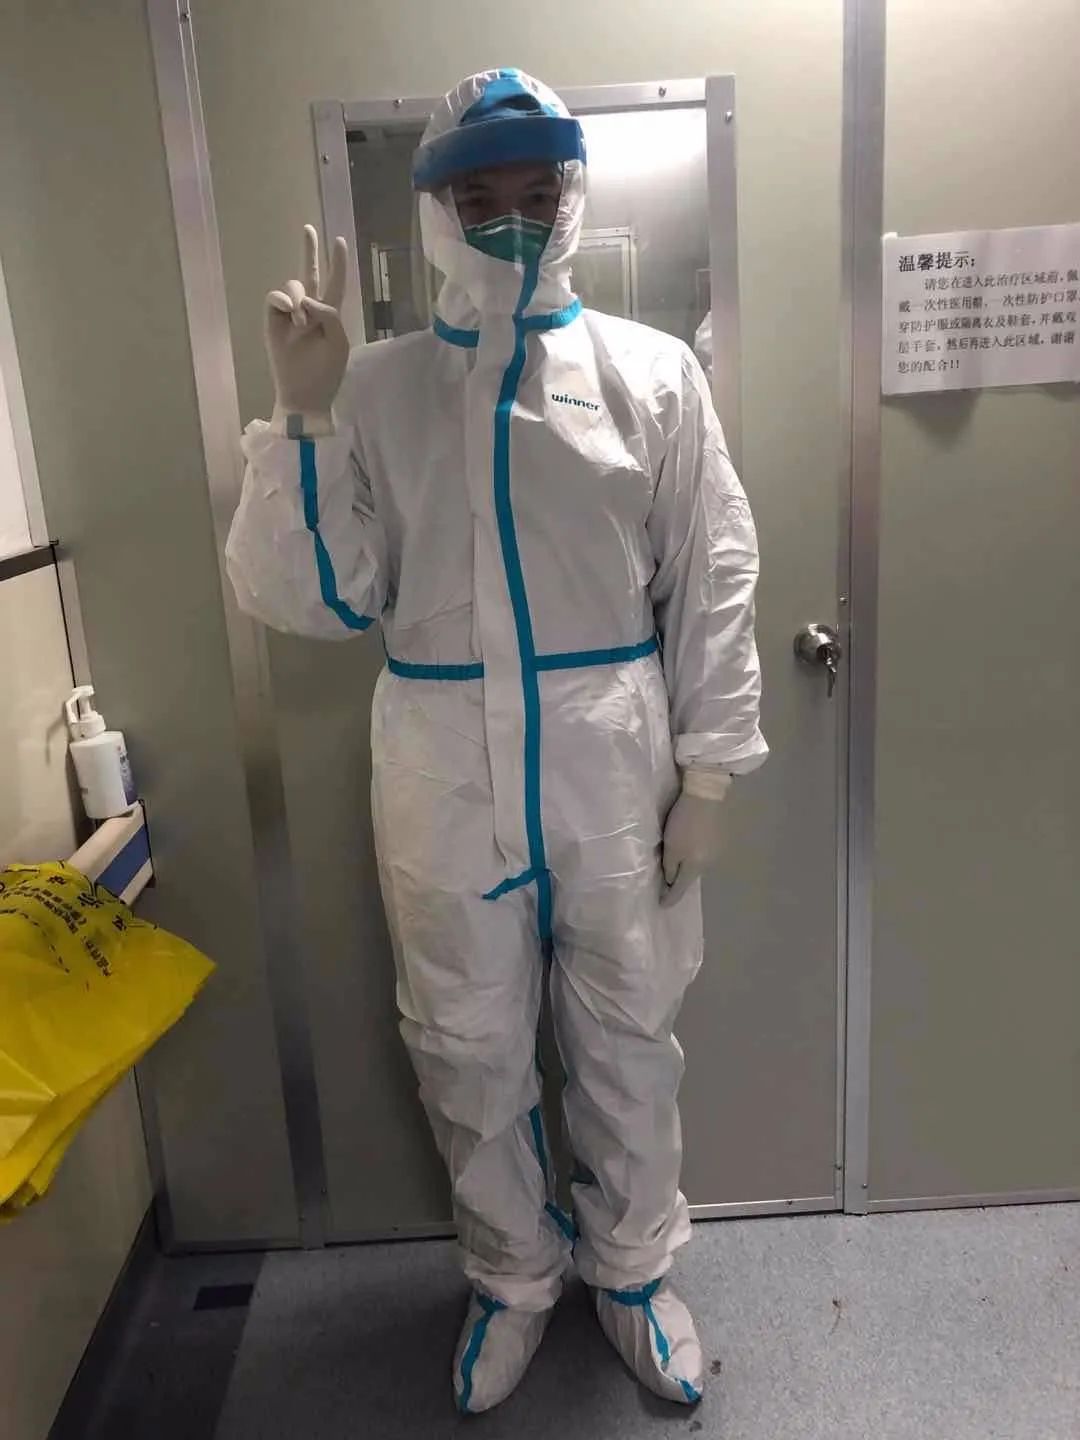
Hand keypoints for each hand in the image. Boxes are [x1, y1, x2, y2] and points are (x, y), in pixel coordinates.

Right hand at [265, 224, 348, 423]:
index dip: (337, 263)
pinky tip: (290, 312)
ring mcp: (290, 314)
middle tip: (308, 228)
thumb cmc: (325, 372)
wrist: (303, 394)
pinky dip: (283, 299)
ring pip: (294, 285)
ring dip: (299, 297)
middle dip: (309, 250)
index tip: (339, 240)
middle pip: (310, 273)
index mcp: (330, 315)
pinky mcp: (273, 320)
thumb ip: (329, 313)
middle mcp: (310, 310)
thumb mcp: (339, 341)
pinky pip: (275, 296)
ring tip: (302, 322)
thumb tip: (304, 298)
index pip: (335, 283)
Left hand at [660, 777, 730, 907]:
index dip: (670, 898)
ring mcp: (716, 850)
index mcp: (695, 868)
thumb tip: (671, 881)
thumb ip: (670, 867)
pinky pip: (702, 852)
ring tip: (675, 864)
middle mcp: (709, 863)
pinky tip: (688, 847)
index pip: (680, 890)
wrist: (706, 793)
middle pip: (690, 877)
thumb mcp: (671, 846)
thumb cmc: (684, 822)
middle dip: (679, 881)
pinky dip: (693, 853)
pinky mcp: (719, 836)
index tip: (662, 906)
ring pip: (697, 864)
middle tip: (666, 884)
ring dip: (687, 866)